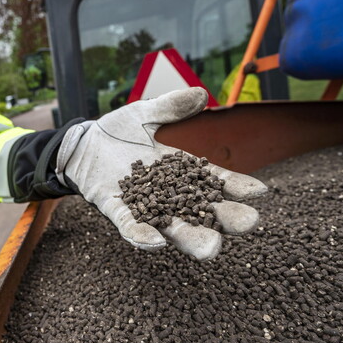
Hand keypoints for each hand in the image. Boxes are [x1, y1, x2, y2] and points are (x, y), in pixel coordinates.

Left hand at [56, 87, 266, 260]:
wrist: (81, 144)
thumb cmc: (116, 132)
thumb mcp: (144, 114)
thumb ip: (170, 107)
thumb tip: (200, 94)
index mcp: (181, 172)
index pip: (215, 181)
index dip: (237, 187)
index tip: (260, 192)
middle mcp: (168, 195)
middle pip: (202, 212)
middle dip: (225, 219)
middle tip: (248, 223)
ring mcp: (143, 206)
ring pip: (172, 228)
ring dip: (191, 238)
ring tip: (211, 248)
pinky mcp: (116, 210)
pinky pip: (130, 227)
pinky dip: (142, 235)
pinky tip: (156, 242)